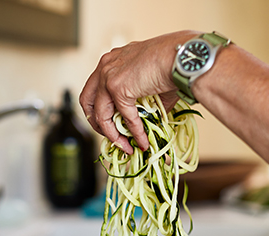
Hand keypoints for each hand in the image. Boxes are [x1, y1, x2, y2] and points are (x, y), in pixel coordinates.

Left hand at [79, 30, 199, 152]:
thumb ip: (143, 100)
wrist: (182, 56)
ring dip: (112, 134)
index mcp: (113, 60)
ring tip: (125, 146)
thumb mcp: (151, 81)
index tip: (111, 123)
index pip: (95, 88)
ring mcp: (108, 76)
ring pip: (99, 114)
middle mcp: (105, 65)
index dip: (100, 109)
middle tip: (110, 136)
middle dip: (95, 123)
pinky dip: (134, 132)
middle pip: (86, 100)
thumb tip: (148, 121)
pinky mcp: (117, 87)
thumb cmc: (174, 62)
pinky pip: (123, 117)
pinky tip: (142, 141)